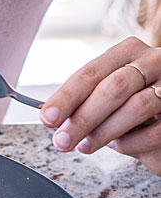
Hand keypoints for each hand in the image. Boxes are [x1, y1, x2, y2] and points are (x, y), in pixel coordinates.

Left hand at [39, 36, 160, 174]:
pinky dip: (132, 143)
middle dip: (83, 118)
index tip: (47, 117)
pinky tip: (118, 146)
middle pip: (112, 89)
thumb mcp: (113, 90)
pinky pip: (156, 131)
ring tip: (86, 145)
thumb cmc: (139, 99)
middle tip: (63, 140)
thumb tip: (56, 118)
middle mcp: (152, 61)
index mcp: (127, 51)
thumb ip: (89, 99)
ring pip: (135, 108)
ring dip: (104, 132)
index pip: (91, 72)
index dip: (67, 96)